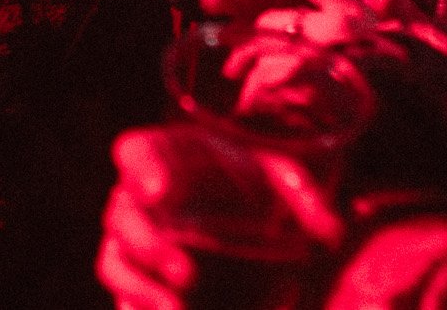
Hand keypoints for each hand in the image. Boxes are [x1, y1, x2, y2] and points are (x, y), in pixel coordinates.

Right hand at [98, 126, 340, 309]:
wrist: (244, 210)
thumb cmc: (253, 179)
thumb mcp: (281, 176)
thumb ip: (304, 198)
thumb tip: (331, 234)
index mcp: (163, 154)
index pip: (134, 153)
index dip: (140, 170)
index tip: (159, 191)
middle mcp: (139, 198)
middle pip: (123, 215)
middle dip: (148, 245)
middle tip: (187, 273)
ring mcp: (136, 240)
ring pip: (115, 260)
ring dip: (139, 285)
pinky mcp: (142, 278)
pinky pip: (125, 294)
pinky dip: (138, 306)